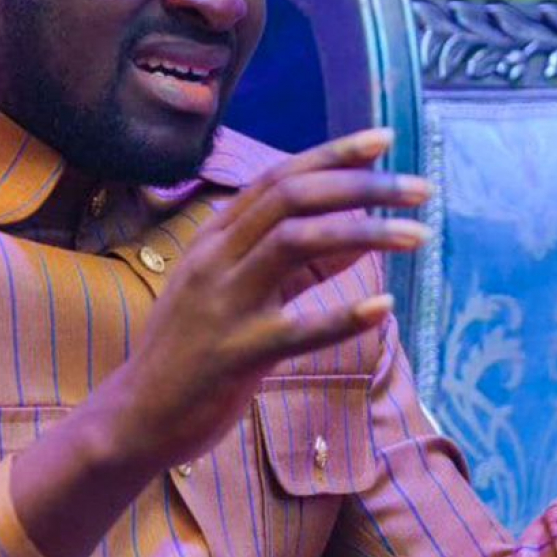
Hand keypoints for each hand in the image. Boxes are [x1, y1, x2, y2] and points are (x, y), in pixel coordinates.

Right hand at [97, 127, 429, 467]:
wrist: (136, 417)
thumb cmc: (191, 355)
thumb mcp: (235, 295)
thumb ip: (294, 267)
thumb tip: (359, 237)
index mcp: (214, 241)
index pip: (279, 179)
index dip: (334, 155)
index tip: (384, 139)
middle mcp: (216, 261)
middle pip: (293, 198)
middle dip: (362, 185)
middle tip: (420, 189)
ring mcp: (225, 306)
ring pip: (297, 243)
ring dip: (365, 234)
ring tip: (417, 236)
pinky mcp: (237, 355)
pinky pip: (297, 330)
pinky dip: (342, 317)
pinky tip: (383, 308)